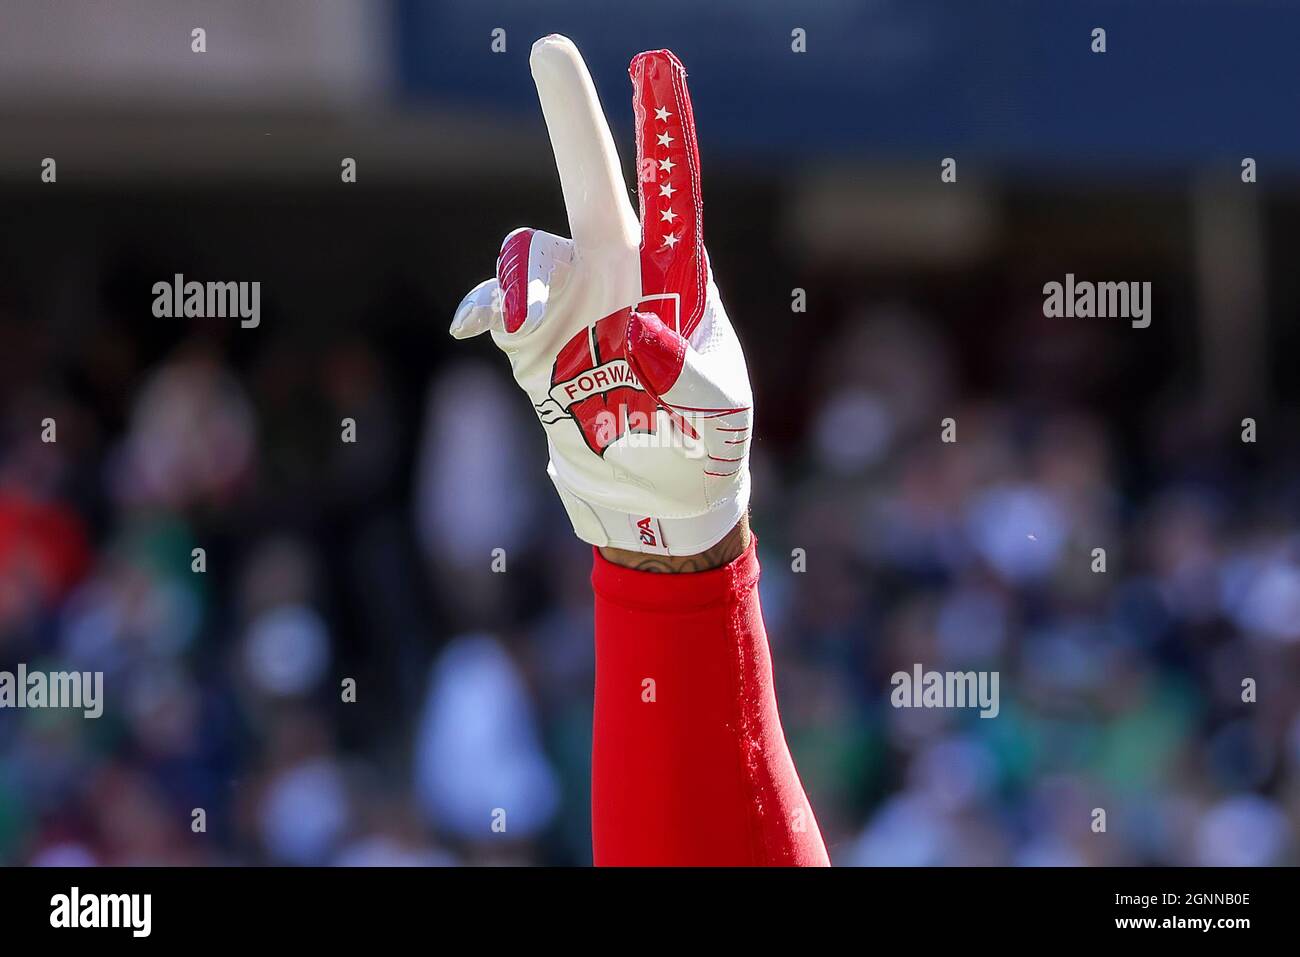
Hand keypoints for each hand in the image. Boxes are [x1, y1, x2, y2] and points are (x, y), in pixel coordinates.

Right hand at [450, 35, 752, 557]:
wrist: (655, 497)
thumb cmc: (705, 444)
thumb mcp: (717, 411)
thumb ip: (685, 369)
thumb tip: (634, 327)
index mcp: (675, 275)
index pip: (668, 191)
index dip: (661, 128)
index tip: (655, 64)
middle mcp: (618, 274)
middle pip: (588, 185)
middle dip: (573, 118)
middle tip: (551, 49)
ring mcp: (570, 307)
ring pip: (530, 253)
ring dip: (521, 279)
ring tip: (519, 324)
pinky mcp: (533, 347)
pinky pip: (497, 310)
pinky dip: (483, 309)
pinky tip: (474, 325)